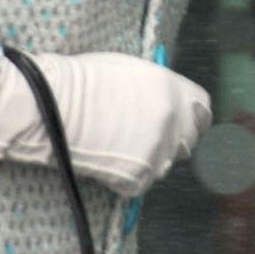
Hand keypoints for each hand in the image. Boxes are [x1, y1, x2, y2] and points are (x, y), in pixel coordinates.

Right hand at [0, 50, 211, 197]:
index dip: (192, 117)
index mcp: (173, 90)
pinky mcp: (139, 177)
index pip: (203, 111)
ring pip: (165, 164)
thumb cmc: (83, 80)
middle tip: (144, 137)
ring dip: (149, 158)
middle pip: (189, 140)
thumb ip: (158, 90)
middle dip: (172, 140)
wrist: (51, 104)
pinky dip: (127, 176)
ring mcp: (158, 151)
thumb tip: (167, 102)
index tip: (181, 122)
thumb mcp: (131, 71)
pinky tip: (106, 158)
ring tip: (117, 145)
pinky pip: (142, 182)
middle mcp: (173, 121)